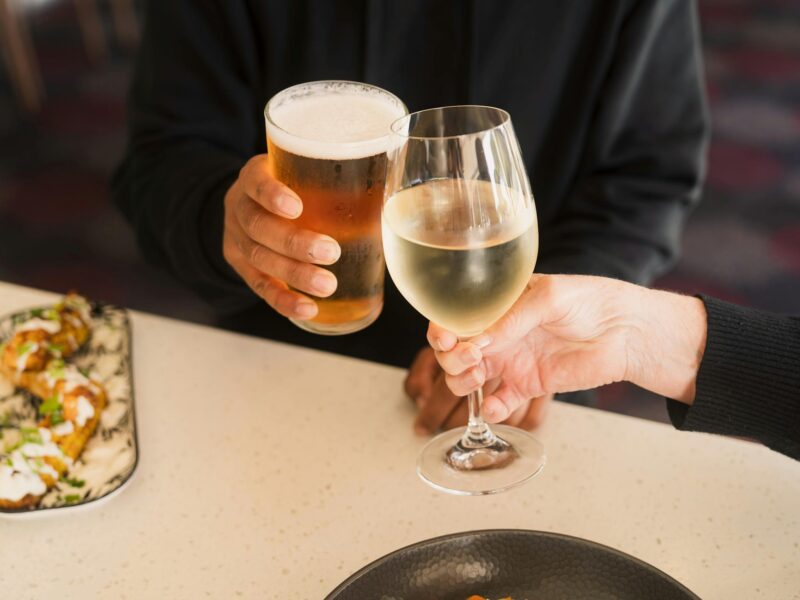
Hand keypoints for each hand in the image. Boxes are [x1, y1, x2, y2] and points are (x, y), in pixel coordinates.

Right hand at [222, 155, 340, 318]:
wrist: (251, 205)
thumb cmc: (290, 186)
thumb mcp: (299, 171)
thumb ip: (330, 177)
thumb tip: (386, 182)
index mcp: (254, 177)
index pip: (255, 182)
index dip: (272, 195)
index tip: (296, 207)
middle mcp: (240, 208)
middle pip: (259, 226)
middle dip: (295, 242)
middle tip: (331, 252)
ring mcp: (237, 240)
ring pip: (260, 259)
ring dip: (295, 275)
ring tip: (327, 286)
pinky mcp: (242, 269)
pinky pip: (261, 287)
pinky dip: (285, 301)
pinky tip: (308, 309)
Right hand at [428, 274, 705, 421]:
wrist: (626, 332)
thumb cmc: (590, 302)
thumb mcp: (548, 297)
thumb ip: (511, 318)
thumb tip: (478, 341)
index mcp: (496, 305)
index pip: (455, 316)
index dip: (442, 329)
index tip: (446, 338)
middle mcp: (497, 333)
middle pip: (453, 350)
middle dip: (451, 357)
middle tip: (472, 358)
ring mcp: (509, 360)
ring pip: (467, 378)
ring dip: (462, 382)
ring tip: (480, 378)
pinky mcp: (526, 386)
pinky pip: (497, 402)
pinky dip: (490, 409)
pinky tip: (496, 406)